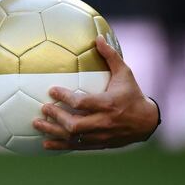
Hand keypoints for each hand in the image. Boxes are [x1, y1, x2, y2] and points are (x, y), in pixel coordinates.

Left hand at [32, 35, 158, 149]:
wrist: (147, 122)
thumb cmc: (133, 94)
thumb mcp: (125, 73)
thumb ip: (110, 56)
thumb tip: (98, 37)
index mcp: (108, 104)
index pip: (83, 103)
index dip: (65, 98)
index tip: (51, 90)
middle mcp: (103, 122)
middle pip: (75, 124)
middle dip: (57, 117)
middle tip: (43, 108)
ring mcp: (101, 135)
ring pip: (74, 138)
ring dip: (53, 132)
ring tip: (37, 124)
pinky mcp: (100, 144)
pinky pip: (77, 147)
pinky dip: (60, 145)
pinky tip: (46, 143)